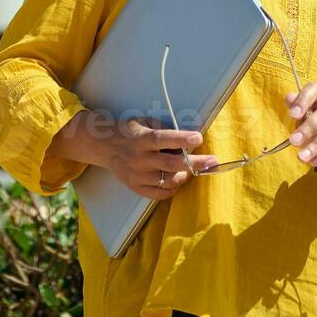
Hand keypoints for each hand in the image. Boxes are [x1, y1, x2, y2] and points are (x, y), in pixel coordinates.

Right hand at [102, 115, 219, 199]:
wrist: (104, 146)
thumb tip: (188, 137)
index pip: (163, 139)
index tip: (198, 138)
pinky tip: (178, 180)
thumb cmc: (129, 131)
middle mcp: (139, 158)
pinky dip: (173, 189)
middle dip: (195, 162)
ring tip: (192, 169)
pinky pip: (159, 194)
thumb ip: (163, 128)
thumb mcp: (143, 122)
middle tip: (212, 161)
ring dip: (185, 175)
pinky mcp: (135, 187)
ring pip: (168, 181)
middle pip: (171, 164)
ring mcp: (137, 175)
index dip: (181, 139)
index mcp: (141, 139)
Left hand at [284, 83, 316, 176]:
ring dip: (315, 145)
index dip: (303, 101)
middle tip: (294, 141)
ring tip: (302, 156)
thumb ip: (298, 109)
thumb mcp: (306, 119)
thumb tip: (289, 97)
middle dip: (307, 128)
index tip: (293, 115)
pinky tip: (314, 161)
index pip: (315, 90)